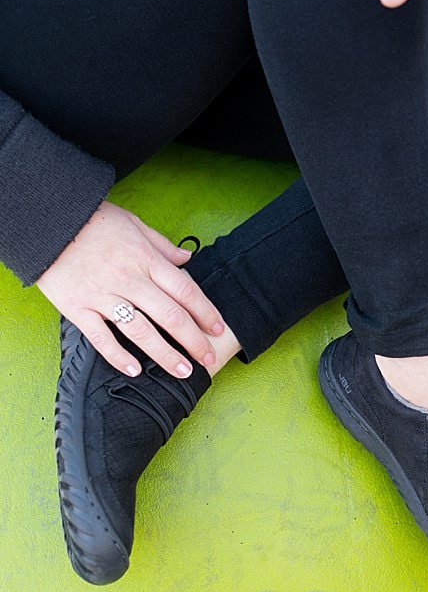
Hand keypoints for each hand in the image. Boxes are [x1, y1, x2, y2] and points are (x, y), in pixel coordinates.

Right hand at [36, 200, 223, 378]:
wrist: (45, 219)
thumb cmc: (92, 220)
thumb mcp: (134, 223)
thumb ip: (162, 245)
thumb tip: (187, 259)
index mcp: (146, 260)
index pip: (185, 290)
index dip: (205, 312)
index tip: (219, 329)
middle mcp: (129, 280)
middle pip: (170, 316)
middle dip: (194, 340)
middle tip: (208, 359)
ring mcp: (103, 296)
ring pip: (141, 332)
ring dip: (165, 355)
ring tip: (182, 371)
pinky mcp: (77, 307)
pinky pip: (100, 337)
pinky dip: (117, 356)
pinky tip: (134, 370)